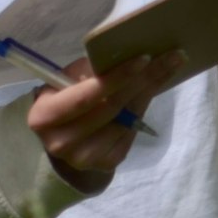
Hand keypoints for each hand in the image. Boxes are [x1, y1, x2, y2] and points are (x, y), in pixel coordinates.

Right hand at [27, 52, 185, 189]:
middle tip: (172, 57)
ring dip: (150, 91)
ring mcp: (84, 157)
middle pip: (111, 107)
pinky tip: (151, 90)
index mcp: (44, 116)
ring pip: (126, 119)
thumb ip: (90, 71)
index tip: (145, 57)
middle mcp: (61, 142)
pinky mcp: (106, 163)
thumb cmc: (66, 98)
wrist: (65, 138)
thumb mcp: (68, 80)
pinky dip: (143, 109)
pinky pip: (131, 132)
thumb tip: (128, 53)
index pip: (85, 96)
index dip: (116, 77)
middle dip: (144, 79)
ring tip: (170, 67)